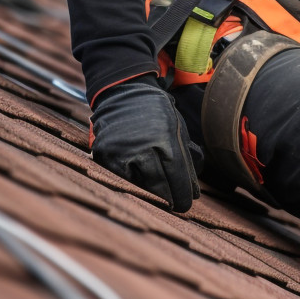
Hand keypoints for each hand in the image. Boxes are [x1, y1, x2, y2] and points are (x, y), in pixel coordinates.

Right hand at [90, 75, 201, 211]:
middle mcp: (142, 145)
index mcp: (164, 137)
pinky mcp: (104, 155)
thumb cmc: (156, 112)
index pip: (176, 176)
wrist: (125, 92)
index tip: (185, 204)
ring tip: (159, 197)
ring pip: (138, 186)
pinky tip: (140, 185)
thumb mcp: (177, 128)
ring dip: (150, 194)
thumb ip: (186, 157)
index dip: (182, 194)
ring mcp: (121, 151)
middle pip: (158, 186)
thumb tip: (195, 191)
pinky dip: (131, 185)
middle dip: (168, 199)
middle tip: (175, 206)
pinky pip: (120, 180)